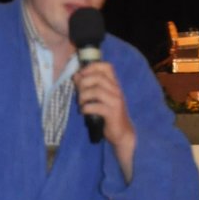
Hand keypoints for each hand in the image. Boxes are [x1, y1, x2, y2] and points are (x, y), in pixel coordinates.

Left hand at [74, 60, 135, 177]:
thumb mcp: (100, 98)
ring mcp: (116, 101)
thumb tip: (76, 76)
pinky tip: (84, 111)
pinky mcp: (112, 113)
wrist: (122, 132)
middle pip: (98, 77)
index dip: (92, 67)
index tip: (81, 74)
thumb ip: (90, 86)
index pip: (106, 66)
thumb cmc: (108, 114)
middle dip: (83, 83)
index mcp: (114, 84)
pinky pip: (95, 106)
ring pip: (96, 91)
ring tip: (81, 103)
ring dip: (83, 96)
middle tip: (78, 93)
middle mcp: (117, 90)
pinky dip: (85, 108)